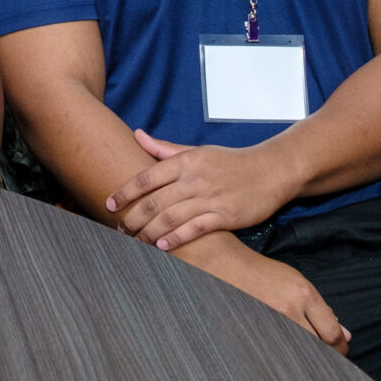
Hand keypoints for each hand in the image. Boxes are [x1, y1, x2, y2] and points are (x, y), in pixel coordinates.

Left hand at [105, 130, 299, 251]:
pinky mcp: (225, 216)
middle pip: (155, 201)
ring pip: (171, 217)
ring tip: (136, 241)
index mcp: (186, 162)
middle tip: (119, 229)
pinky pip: (195, 229)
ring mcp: (210, 198)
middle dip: (133, 218)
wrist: (271, 170)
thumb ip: (166, 148)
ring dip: (149, 232)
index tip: (109, 204)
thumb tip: (137, 134)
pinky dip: (176, 238)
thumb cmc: (231, 162)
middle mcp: (195, 179)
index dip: (125, 192)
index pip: (147, 177)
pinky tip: (162, 246)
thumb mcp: (198, 151)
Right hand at [177, 234, 350, 353]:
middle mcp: (288, 310)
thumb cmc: (262, 273)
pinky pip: (276, 356)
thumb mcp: (297, 283)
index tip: (340, 351)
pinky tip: (285, 362)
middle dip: (327, 359)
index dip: (341, 348)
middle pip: (319, 350)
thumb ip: (322, 309)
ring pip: (299, 356)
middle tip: (328, 362)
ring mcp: (269, 323)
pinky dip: (285, 362)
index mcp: (303, 294)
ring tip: (306, 363)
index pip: (332, 335)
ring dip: (305, 362)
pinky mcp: (252, 333)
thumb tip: (344, 336)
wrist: (222, 265)